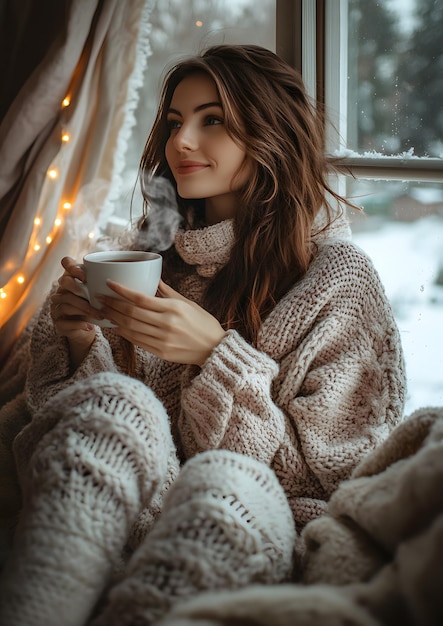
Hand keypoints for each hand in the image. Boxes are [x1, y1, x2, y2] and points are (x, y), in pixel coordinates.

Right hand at [50, 256, 102, 366]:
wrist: (88, 329)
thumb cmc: (98, 307)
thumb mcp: (106, 294)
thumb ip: (113, 284)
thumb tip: (139, 275)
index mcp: (73, 278)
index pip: (66, 263)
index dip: (72, 266)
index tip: (85, 276)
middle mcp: (62, 290)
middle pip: (64, 282)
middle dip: (78, 288)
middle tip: (91, 295)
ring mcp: (58, 306)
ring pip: (66, 302)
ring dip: (85, 309)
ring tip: (101, 315)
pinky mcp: (58, 322)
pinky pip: (65, 321)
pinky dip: (80, 324)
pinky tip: (91, 326)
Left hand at [99, 280, 226, 365]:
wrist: (214, 349)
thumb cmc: (203, 323)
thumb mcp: (187, 303)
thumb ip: (168, 292)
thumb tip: (153, 278)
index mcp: (173, 308)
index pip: (140, 298)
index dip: (121, 291)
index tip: (109, 283)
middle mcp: (167, 324)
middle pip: (131, 313)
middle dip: (112, 304)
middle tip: (100, 298)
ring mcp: (163, 340)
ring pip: (131, 328)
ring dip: (114, 318)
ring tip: (103, 311)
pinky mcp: (161, 352)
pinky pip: (137, 341)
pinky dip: (124, 333)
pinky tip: (116, 326)